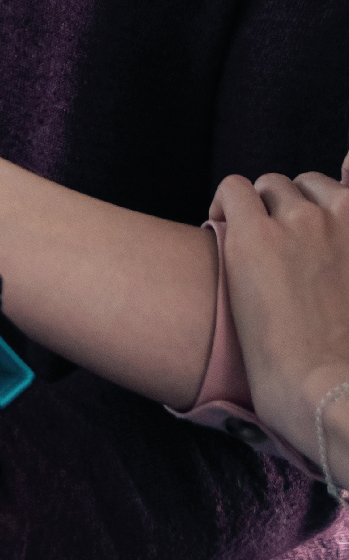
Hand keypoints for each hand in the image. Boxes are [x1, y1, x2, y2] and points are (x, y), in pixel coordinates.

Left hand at [211, 157, 348, 469]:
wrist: (330, 394)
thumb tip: (346, 165)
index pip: (348, 178)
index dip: (325, 205)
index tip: (313, 234)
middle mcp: (346, 215)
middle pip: (306, 186)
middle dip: (290, 209)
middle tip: (278, 249)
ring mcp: (303, 222)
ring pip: (269, 185)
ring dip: (259, 209)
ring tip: (252, 248)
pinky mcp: (257, 234)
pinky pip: (233, 189)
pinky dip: (225, 204)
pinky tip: (223, 231)